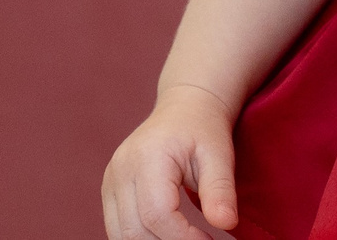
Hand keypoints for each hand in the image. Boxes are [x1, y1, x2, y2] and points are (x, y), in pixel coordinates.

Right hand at [103, 82, 240, 239]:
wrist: (184, 110)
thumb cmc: (203, 130)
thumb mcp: (220, 154)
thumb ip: (221, 189)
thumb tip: (226, 223)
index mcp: (148, 157)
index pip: (157, 214)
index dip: (184, 238)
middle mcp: (121, 170)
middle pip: (135, 230)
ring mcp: (110, 182)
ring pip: (122, 236)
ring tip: (185, 239)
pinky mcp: (110, 192)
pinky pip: (118, 229)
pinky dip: (142, 239)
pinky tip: (168, 236)